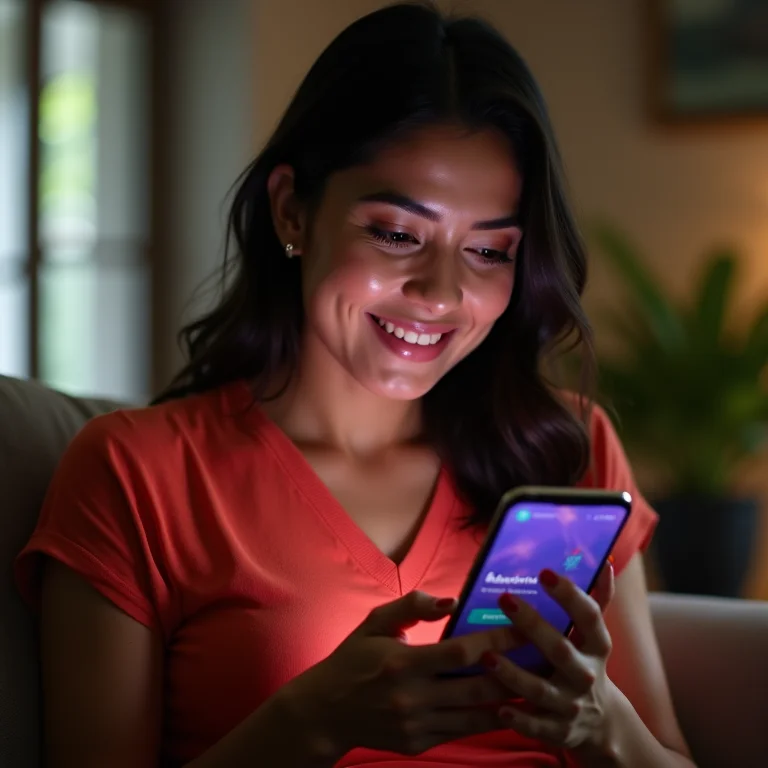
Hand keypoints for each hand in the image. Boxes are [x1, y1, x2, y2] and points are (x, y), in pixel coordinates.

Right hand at [276, 591, 522, 757]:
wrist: (324, 712)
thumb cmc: (352, 660)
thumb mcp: (374, 623)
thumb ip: (411, 607)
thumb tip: (451, 600)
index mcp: (402, 662)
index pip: (461, 652)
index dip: (497, 639)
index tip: (525, 627)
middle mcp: (412, 697)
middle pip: (476, 687)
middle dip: (515, 672)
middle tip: (545, 659)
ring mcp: (416, 724)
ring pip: (475, 716)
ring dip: (509, 701)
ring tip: (539, 687)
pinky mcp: (418, 743)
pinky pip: (461, 732)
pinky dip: (487, 722)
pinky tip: (509, 710)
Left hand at [481, 562, 617, 752]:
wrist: (602, 725)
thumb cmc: (586, 665)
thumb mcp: (595, 637)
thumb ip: (599, 600)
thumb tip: (607, 562)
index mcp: (596, 646)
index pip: (589, 616)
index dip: (569, 594)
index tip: (545, 572)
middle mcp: (585, 674)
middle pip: (560, 649)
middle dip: (533, 625)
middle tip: (505, 598)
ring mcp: (571, 704)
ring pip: (540, 689)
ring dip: (513, 674)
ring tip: (486, 656)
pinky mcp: (557, 730)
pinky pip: (536, 726)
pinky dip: (519, 720)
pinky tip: (499, 709)